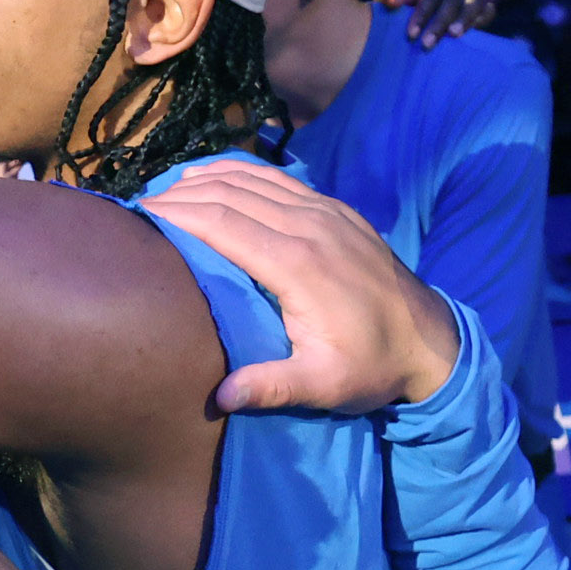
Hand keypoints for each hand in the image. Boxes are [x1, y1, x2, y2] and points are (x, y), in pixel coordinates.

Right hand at [138, 160, 460, 414]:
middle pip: (229, 193)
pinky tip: (215, 177)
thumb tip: (219, 397)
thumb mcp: (325, 386)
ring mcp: (325, 211)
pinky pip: (278, 178)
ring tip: (166, 189)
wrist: (430, 339)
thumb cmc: (371, 366)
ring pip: (252, 178)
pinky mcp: (336, 208)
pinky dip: (239, 172)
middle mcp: (308, 225)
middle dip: (180, 193)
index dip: (176, 214)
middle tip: (139, 205)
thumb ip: (272, 387)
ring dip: (205, 178)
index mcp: (297, 264)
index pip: (221, 222)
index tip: (139, 215)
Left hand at [372, 0, 493, 46]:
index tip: (411, 35)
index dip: (422, 13)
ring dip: (464, 19)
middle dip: (439, 23)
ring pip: (474, 1)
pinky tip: (475, 32)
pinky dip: (482, 18)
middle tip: (427, 45)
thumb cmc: (400, 5)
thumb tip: (392, 0)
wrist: (415, 17)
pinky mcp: (479, 9)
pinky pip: (487, 10)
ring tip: (454, 35)